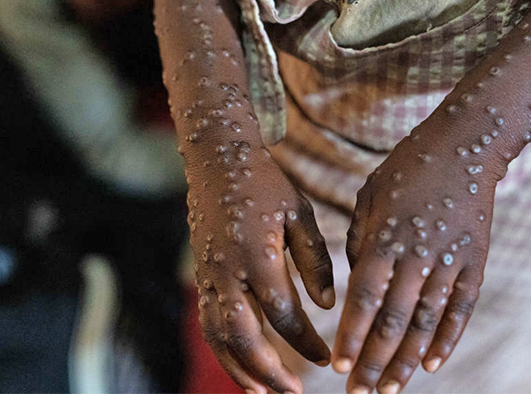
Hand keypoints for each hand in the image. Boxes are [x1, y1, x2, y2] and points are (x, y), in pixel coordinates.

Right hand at [189, 144, 334, 393]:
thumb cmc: (266, 184)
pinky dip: (223, 349)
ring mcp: (209, 276)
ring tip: (263, 392)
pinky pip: (208, 322)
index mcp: (258, 255)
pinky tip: (240, 363)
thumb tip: (327, 305)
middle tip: (294, 393)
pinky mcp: (201, 276)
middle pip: (245, 338)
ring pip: (218, 337)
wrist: (217, 161)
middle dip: (270, 372)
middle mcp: (228, 272)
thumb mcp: (300, 214)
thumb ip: (315, 260)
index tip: (329, 358)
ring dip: (239, 369)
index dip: (308, 343)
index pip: (285, 316)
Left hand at [332, 126, 498, 392]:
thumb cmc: (407, 168)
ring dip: (407, 360)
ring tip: (390, 388)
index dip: (352, 336)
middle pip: (393, 320)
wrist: (464, 146)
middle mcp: (416, 255)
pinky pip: (460, 308)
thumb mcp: (369, 196)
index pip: (364, 299)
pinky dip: (447, 338)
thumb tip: (357, 284)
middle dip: (374, 360)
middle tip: (359, 393)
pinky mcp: (475, 262)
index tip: (339, 367)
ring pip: (426, 321)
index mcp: (385, 238)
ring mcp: (449, 260)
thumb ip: (360, 242)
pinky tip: (434, 365)